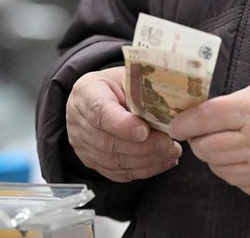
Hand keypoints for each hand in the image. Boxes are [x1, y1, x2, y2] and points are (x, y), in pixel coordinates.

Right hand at [66, 66, 181, 182]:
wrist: (99, 95)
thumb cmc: (118, 84)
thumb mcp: (129, 76)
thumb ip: (142, 90)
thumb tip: (167, 109)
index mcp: (86, 92)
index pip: (100, 112)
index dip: (122, 125)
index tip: (145, 131)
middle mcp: (78, 120)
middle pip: (108, 141)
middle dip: (143, 146)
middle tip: (169, 144)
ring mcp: (81, 143)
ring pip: (114, 161)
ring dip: (147, 160)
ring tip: (171, 152)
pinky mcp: (90, 160)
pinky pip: (117, 172)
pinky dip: (143, 170)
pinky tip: (163, 162)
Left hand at [170, 79, 249, 199]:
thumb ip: (227, 105)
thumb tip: (194, 118)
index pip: (206, 119)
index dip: (185, 123)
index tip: (176, 126)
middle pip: (208, 149)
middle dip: (198, 143)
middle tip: (200, 137)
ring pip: (220, 170)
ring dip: (215, 159)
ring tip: (226, 147)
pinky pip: (240, 184)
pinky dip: (236, 173)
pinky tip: (245, 160)